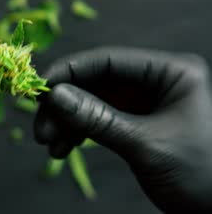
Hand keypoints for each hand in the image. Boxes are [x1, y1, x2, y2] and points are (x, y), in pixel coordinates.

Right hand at [34, 47, 211, 212]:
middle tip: (41, 128)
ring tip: (49, 145)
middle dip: (65, 106)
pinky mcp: (135, 123)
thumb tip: (54, 95)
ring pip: (91, 102)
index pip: (108, 60)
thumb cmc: (200, 174)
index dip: (69, 72)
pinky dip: (78, 133)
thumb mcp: (146, 144)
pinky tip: (61, 149)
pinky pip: (98, 120)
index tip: (40, 89)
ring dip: (67, 122)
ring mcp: (144, 103)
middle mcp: (155, 82)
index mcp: (170, 73)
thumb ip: (98, 118)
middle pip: (95, 82)